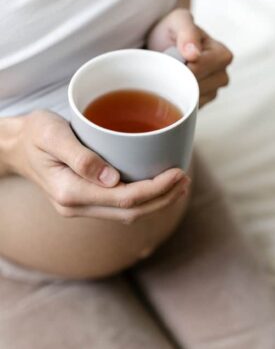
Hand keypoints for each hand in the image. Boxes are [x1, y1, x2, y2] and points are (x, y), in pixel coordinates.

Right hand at [7, 111, 189, 223]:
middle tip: (184, 181)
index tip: (179, 173)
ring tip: (177, 186)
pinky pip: (117, 207)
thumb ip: (80, 158)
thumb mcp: (52, 135)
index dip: (156, 190)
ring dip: (154, 202)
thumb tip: (112, 179)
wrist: (16, 147)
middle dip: (162, 199)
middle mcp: (76, 206)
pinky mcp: (83, 201)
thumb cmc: (34, 134)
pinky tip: (153, 188)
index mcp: (69, 191)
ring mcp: (79, 207)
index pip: (124, 198)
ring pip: (126, 213)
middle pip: (130, 212)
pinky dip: (140, 200)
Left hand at [147, 9, 232, 106]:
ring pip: (192, 100)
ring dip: (177, 90)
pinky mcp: (201, 104)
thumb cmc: (173, 32)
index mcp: (222, 55)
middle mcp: (222, 75)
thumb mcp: (178, 22)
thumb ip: (187, 33)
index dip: (180, 67)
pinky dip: (178, 99)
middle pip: (196, 87)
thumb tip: (194, 54)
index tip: (171, 58)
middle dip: (178, 79)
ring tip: (172, 74)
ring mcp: (212, 92)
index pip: (198, 70)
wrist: (163, 46)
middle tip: (169, 67)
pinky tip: (174, 86)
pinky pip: (188, 109)